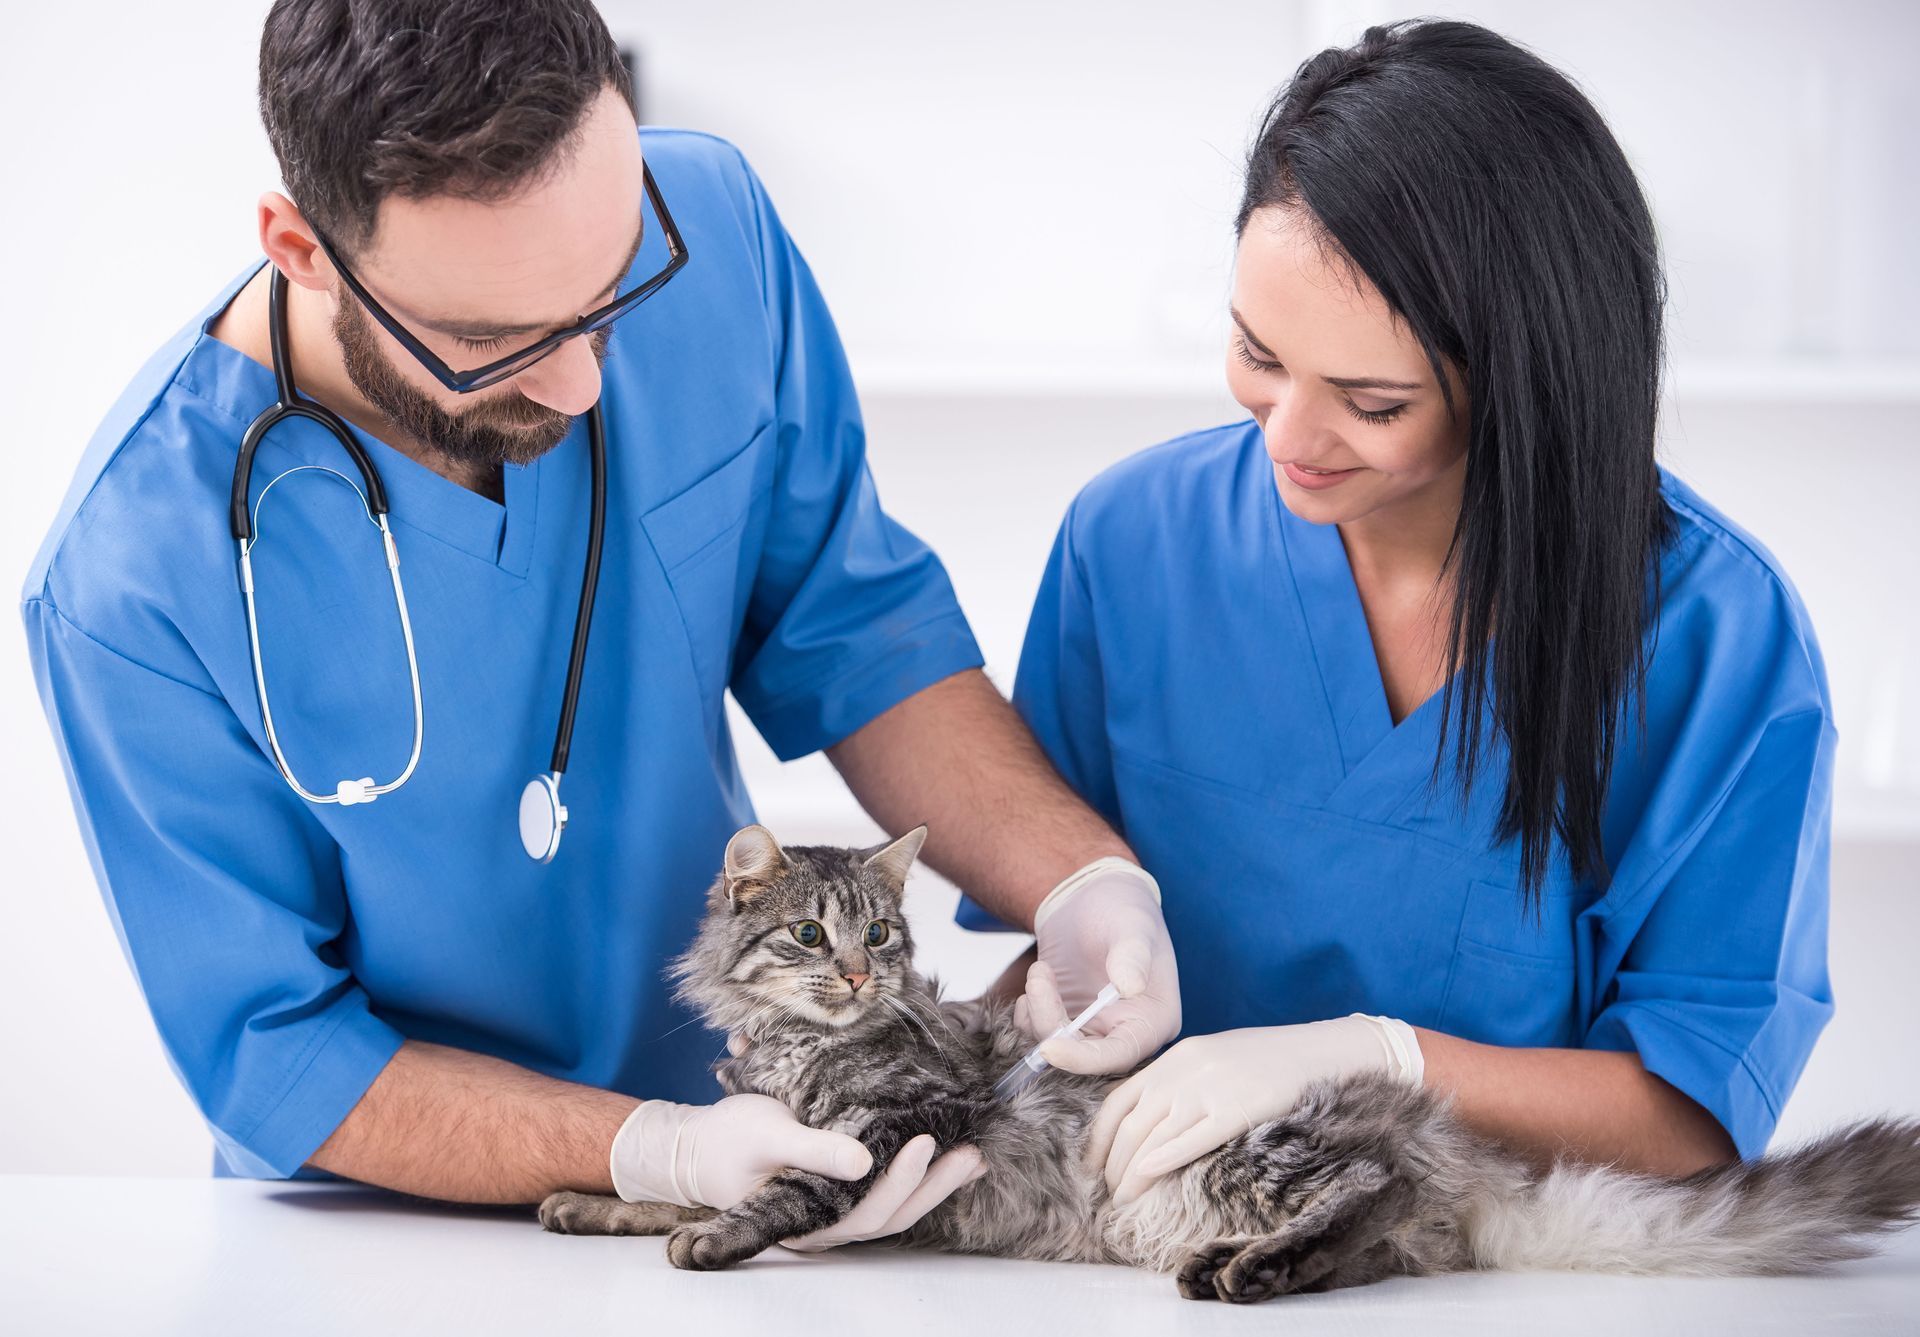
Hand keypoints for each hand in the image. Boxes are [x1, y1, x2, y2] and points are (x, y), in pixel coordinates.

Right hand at [610, 1093, 983, 1246]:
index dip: (900, 1182)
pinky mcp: (841, 1188)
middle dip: (933, 1185)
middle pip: (891, 1214)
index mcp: (807, 1216)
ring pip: (894, 1206)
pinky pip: (886, 1189)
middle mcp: (828, 1220)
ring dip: (935, 1184)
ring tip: (972, 1157)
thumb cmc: (729, 1140)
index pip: (866, 1210)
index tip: (923, 1142)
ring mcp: (836, 1207)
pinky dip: (919, 1175)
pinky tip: (946, 1153)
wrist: (701, 1148)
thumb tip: (862, 1161)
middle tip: (969, 1152)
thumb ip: (812, 1149)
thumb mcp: (767, 1134)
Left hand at [1015, 858, 1179, 1073]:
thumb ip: (1132, 954)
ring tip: (1040, 970)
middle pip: (1085, 1056)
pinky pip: (1041, 1035)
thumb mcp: (1131, 925)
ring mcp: (1095, 1029)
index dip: (1084, 1060)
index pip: (1121, 1055)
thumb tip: (1130, 986)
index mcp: (1155, 1019)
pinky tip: (1036, 983)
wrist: (1092, 898)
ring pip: (1058, 1047)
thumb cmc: (1121, 908)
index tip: (1049, 1048)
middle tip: (1038, 980)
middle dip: (1052, 1026)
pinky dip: (1029, 1016)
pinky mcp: (1069, 1022)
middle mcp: (1127, 1032)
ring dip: (1037, 1015)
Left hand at [1085, 1016, 1423, 1205]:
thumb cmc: (1270, 1062)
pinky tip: (1148, 1178)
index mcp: (1176, 1057)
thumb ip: (1180, 1084)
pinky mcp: (1238, 1107)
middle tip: (1109, 1197)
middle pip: (1131, 1125)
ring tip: (1126, 1203)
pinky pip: (1191, 1138)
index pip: (1118, 1101)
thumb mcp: (1214, 1060)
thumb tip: (1149, 1125)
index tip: (1093, 1168)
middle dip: (1113, 1166)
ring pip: (1153, 1137)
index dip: (1100, 1139)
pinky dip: (1164, 1160)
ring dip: (1132, 1175)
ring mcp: (1211, 1087)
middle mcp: (1185, 1070)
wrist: (1325, 1052)